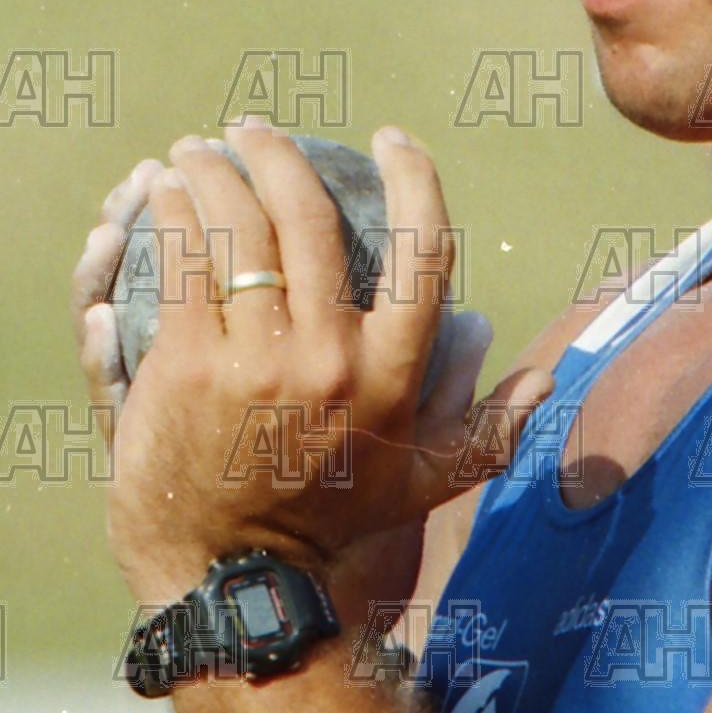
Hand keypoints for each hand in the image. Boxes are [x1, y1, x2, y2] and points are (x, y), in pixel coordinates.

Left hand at [74, 120, 550, 603]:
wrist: (236, 580)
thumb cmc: (331, 529)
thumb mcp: (425, 486)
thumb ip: (490, 430)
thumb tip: (548, 377)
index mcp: (394, 376)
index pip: (425, 251)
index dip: (415, 178)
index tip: (391, 136)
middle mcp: (331, 360)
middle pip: (310, 219)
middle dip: (279, 157)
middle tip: (255, 132)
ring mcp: (256, 361)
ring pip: (237, 230)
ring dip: (215, 173)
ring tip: (200, 152)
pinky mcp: (188, 367)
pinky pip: (182, 264)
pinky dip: (172, 215)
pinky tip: (163, 193)